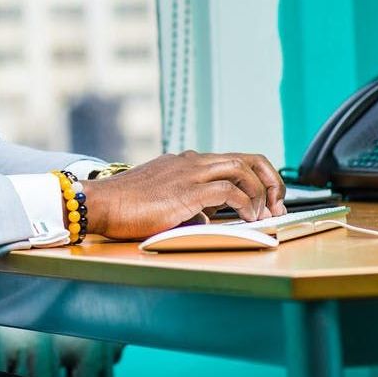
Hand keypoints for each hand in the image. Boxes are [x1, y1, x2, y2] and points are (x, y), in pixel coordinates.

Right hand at [83, 151, 285, 239]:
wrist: (100, 203)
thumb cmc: (125, 206)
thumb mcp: (163, 200)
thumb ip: (188, 203)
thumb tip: (207, 217)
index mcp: (186, 162)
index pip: (233, 160)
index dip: (257, 177)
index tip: (266, 198)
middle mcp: (192, 161)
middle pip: (246, 158)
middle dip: (269, 180)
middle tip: (277, 204)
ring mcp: (190, 173)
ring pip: (241, 169)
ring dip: (260, 192)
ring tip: (266, 213)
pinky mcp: (187, 191)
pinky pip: (229, 192)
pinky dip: (245, 204)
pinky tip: (248, 218)